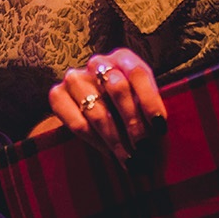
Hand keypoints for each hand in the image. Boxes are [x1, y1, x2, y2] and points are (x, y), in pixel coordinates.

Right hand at [47, 48, 165, 164]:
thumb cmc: (133, 115)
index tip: (160, 125)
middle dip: (133, 122)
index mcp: (123, 58)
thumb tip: (156, 127)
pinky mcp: (57, 95)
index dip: (150, 100)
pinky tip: (110, 152)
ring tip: (130, 159)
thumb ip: (151, 111)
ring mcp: (75, 78)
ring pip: (97, 111)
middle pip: (117, 88)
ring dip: (116, 139)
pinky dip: (97, 141)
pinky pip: (78, 123)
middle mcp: (98, 62)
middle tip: (144, 147)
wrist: (106, 125)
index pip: (138, 73)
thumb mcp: (147, 109)